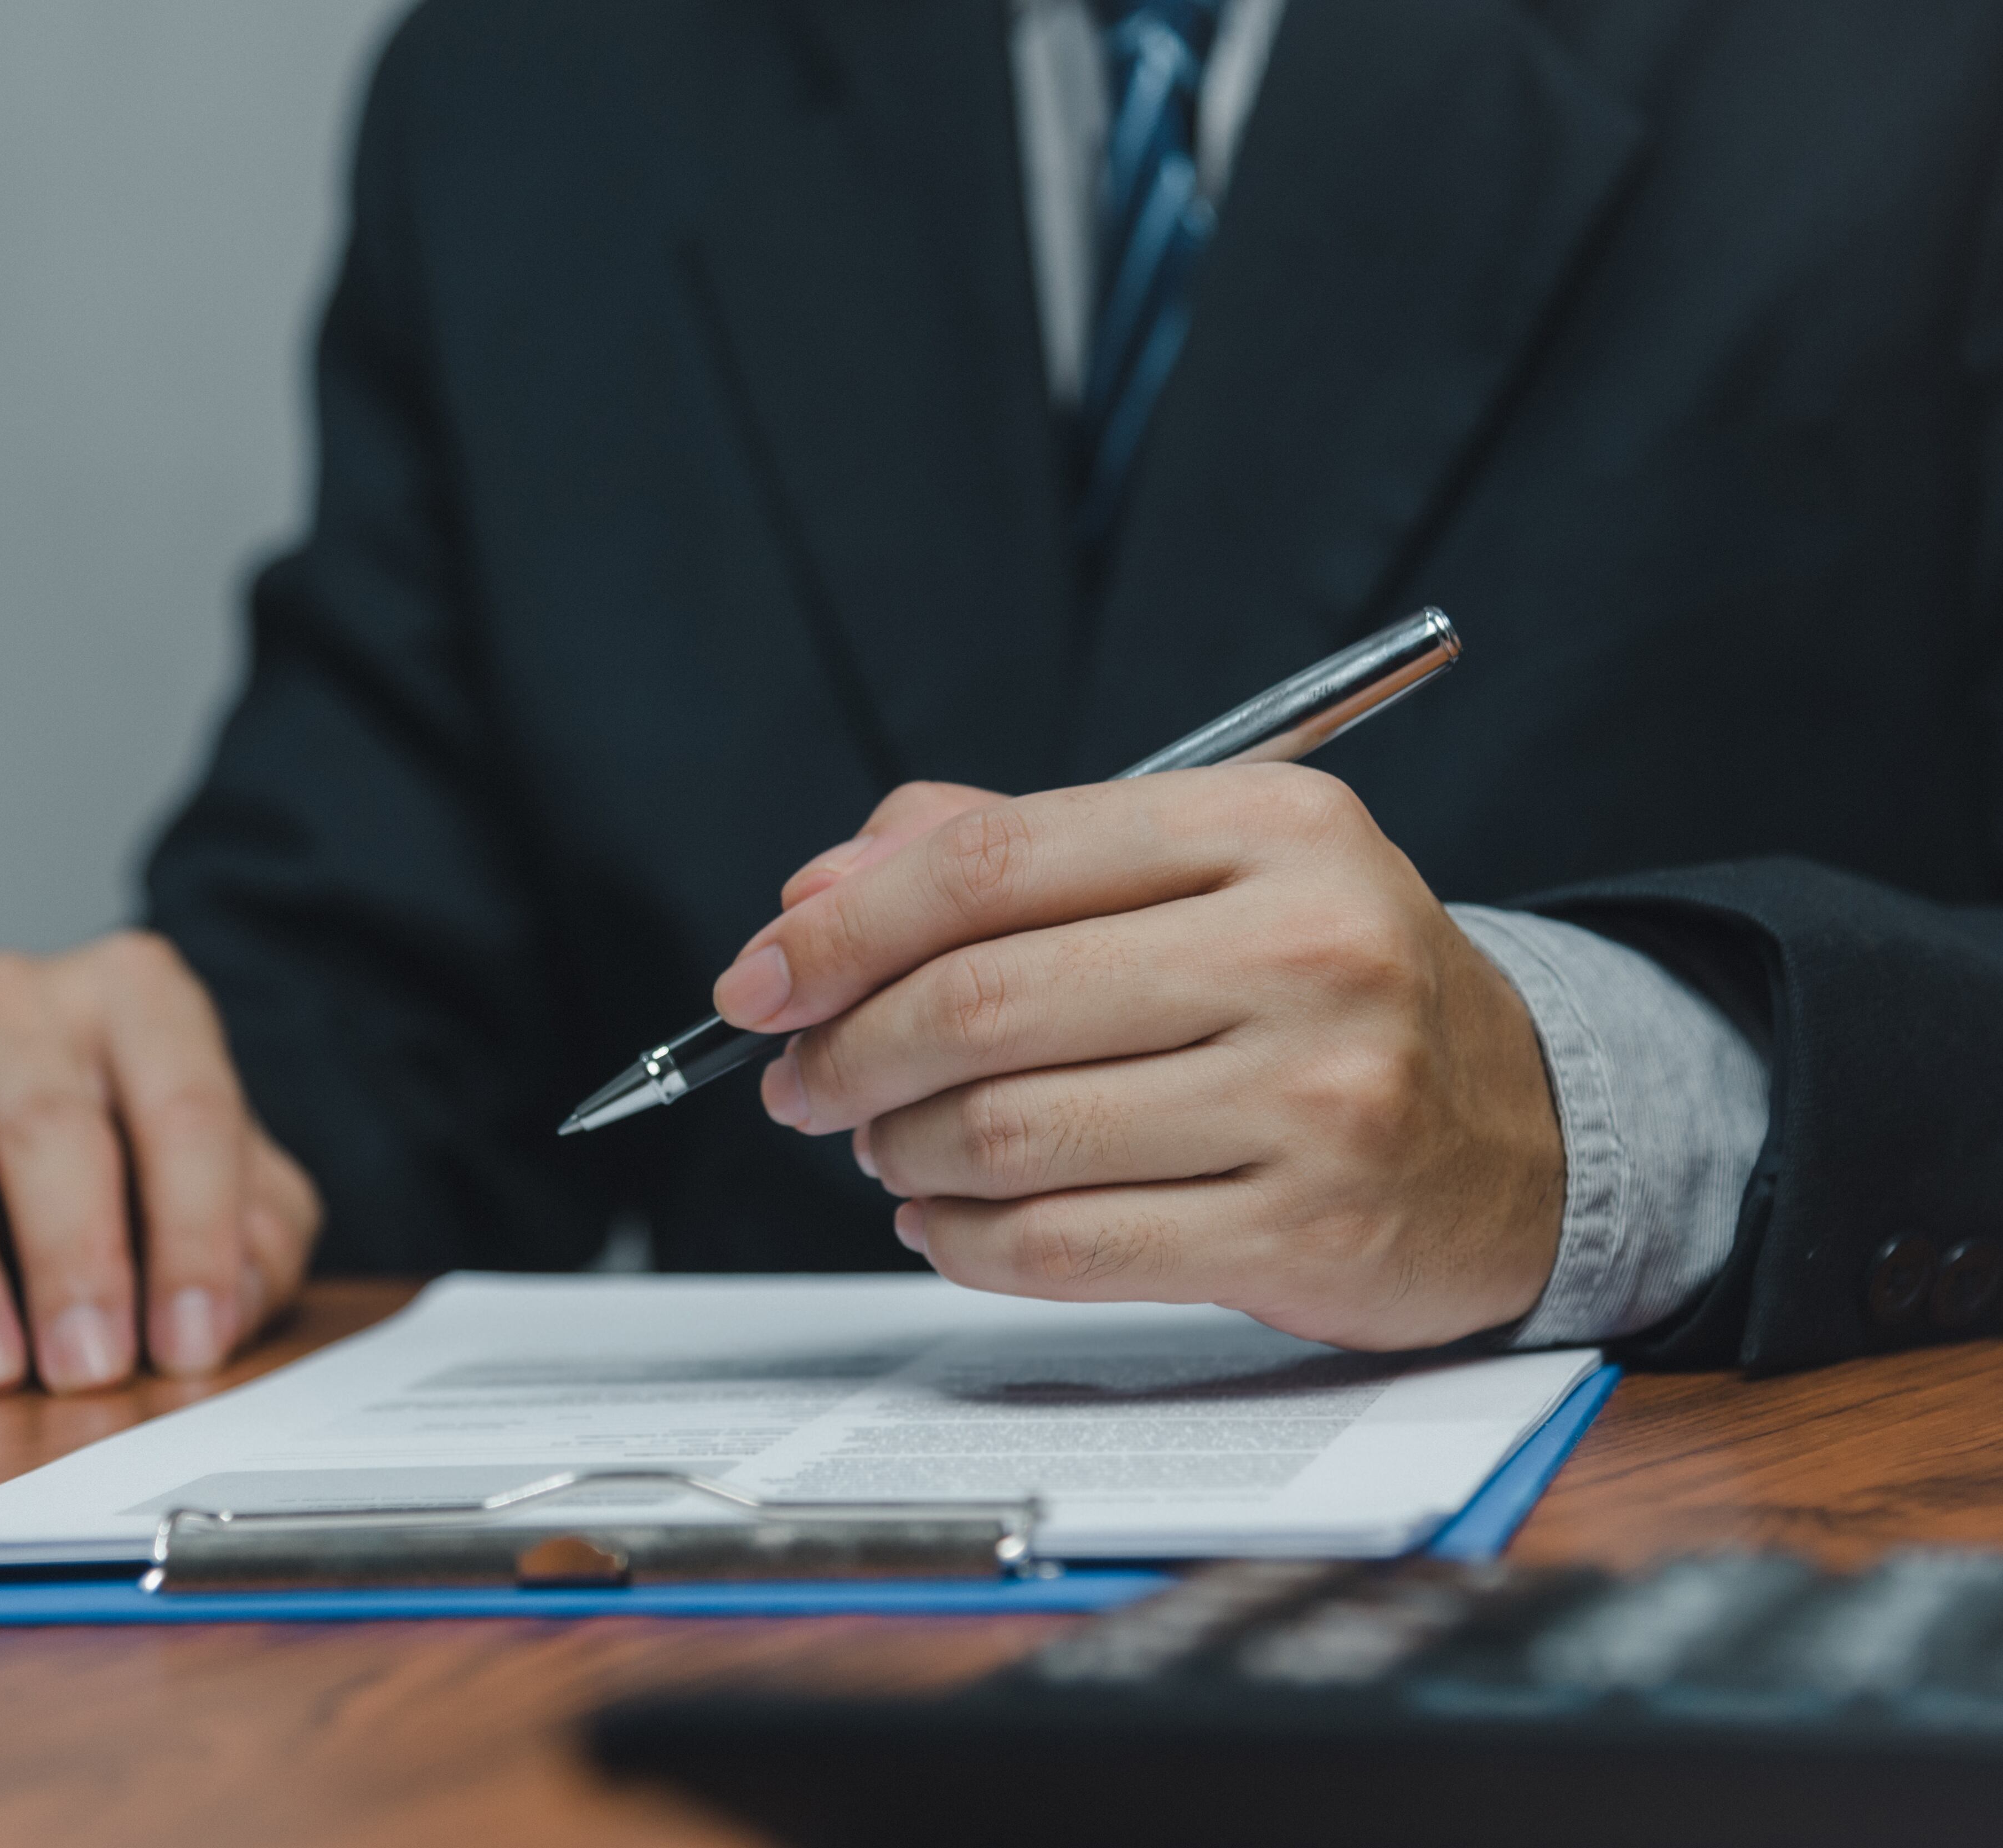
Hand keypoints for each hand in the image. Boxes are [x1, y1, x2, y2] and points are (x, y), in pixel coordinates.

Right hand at [0, 931, 321, 1395]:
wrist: (12, 1105)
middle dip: (72, 1257)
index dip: (193, 1235)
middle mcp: (18, 1001)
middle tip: (87, 1367)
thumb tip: (225, 1313)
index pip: (184, 1112)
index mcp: (139, 998)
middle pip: (48, 1124)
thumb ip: (256, 1243)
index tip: (189, 1341)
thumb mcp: (238, 1184)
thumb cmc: (141, 1153)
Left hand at [714, 769, 1563, 1349]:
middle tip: (802, 1083)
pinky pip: (1063, 1247)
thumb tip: (811, 895)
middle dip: (848, 1052)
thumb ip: (993, 855)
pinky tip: (943, 1219)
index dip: (842, 928)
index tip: (756, 982)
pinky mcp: (1309, 1233)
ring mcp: (1319, 1097)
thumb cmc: (1313, 992)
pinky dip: (962, 1241)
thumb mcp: (1190, 875)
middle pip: (983, 1003)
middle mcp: (1307, 947)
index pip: (992, 864)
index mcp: (1268, 826)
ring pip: (1010, 1131)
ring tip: (889, 1146)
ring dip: (903, 1149)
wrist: (1521, 1138)